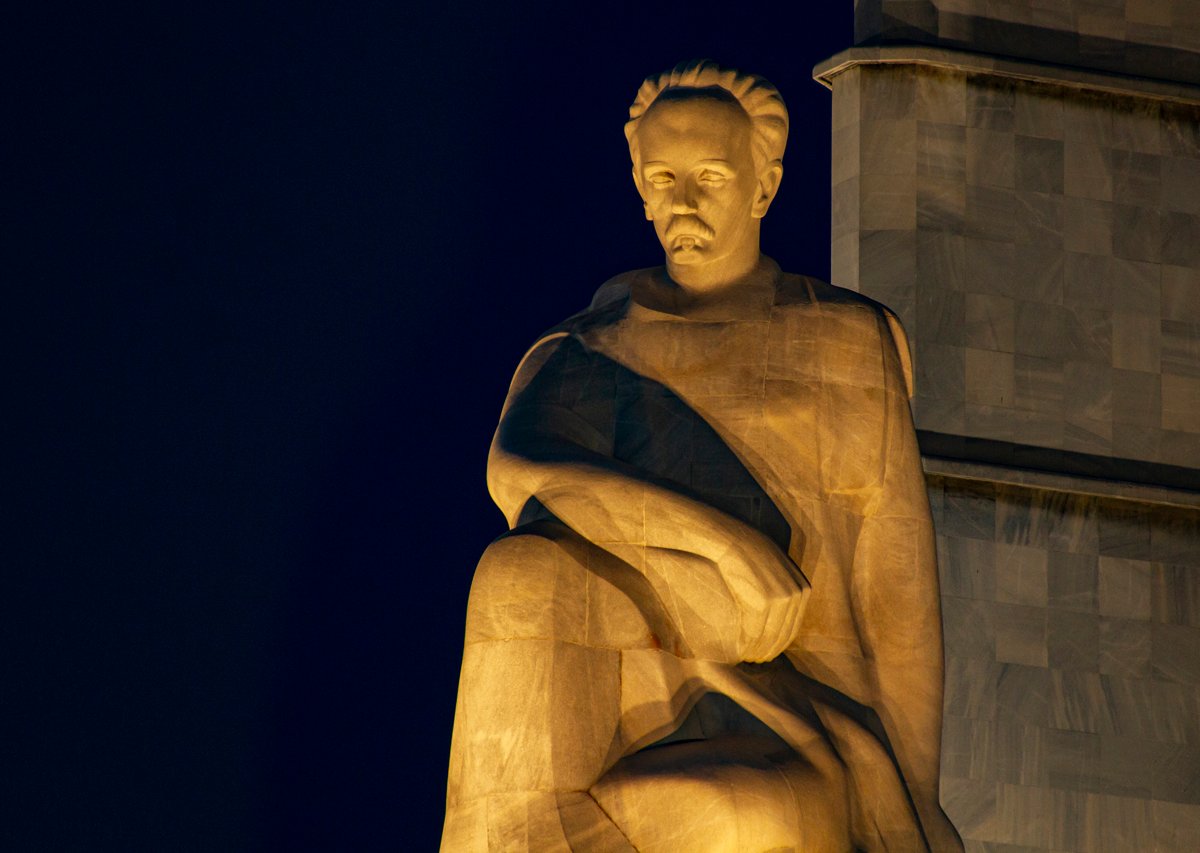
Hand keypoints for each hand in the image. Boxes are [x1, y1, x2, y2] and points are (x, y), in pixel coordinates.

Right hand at [720, 537, 808, 662]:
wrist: (729, 538)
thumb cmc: (746, 552)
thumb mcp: (774, 566)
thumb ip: (781, 587)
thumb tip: (778, 615)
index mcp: (803, 587)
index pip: (793, 627)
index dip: (778, 643)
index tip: (764, 652)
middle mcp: (797, 593)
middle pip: (783, 635)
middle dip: (768, 651)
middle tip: (753, 660)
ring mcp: (781, 598)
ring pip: (769, 637)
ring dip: (757, 651)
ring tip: (745, 657)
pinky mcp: (763, 601)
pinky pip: (755, 631)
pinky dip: (747, 643)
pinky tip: (739, 649)